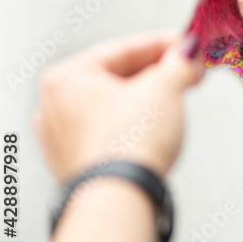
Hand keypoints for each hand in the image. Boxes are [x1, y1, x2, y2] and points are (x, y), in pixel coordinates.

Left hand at [33, 30, 205, 182]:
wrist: (120, 197)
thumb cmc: (127, 145)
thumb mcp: (164, 88)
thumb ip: (178, 64)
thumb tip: (187, 53)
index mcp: (66, 77)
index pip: (124, 48)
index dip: (164, 44)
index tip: (187, 45)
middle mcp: (55, 106)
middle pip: (116, 77)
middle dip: (156, 74)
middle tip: (186, 72)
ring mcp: (63, 139)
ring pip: (112, 107)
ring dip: (145, 101)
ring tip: (174, 102)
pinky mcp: (77, 164)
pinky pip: (108, 134)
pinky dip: (131, 127)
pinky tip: (152, 131)